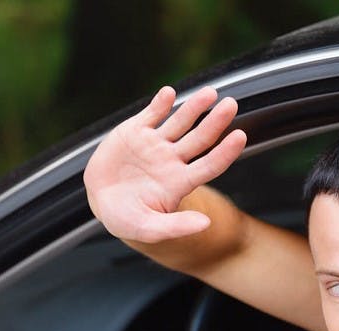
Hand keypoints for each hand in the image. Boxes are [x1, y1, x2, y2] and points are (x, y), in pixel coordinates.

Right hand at [84, 86, 246, 243]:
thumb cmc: (125, 219)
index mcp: (179, 182)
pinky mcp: (135, 131)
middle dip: (215, 122)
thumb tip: (205, 224)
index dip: (226, 152)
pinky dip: (160, 103)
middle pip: (200, 138)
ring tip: (210, 93)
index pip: (209, 165)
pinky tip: (169, 94)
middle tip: (231, 105)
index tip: (240, 137)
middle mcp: (172, 160)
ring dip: (194, 107)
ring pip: (180, 121)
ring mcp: (155, 143)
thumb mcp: (148, 228)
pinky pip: (152, 113)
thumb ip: (176, 226)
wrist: (98, 201)